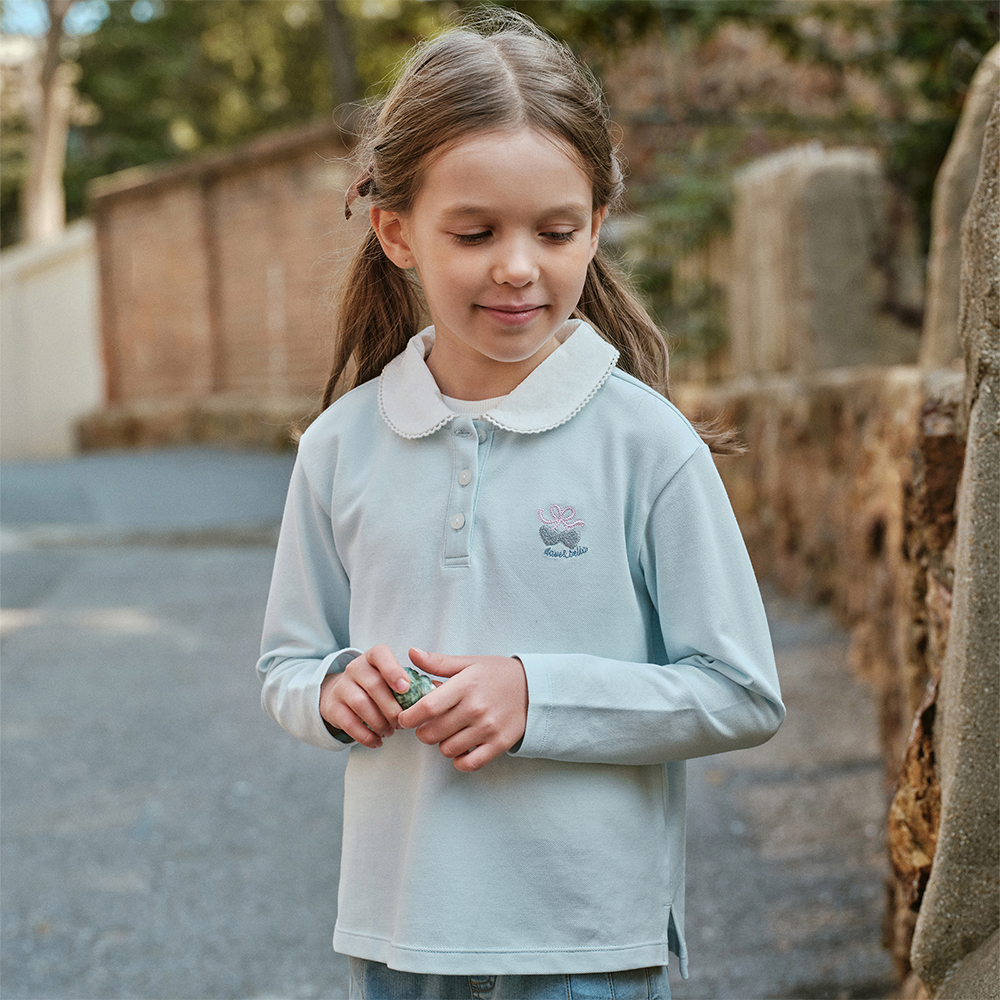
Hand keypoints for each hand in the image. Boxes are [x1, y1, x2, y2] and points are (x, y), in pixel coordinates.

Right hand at [319, 644, 412, 748]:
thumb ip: (414, 682)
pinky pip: (349, 723)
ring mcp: (342, 686)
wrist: (343, 695)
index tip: (406, 689)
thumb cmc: (378, 686)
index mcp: (374, 656)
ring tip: (390, 732)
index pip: (380, 654)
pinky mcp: (333, 707)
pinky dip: (365, 736)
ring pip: (361, 704)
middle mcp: (355, 667)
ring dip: (380, 723)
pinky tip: (377, 741)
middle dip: (392, 708)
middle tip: (402, 722)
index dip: (393, 670)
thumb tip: (437, 689)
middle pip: (374, 685)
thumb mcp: (392, 678)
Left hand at [397, 648, 527, 771]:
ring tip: (447, 733)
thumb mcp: (469, 663)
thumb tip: (411, 653)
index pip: (427, 707)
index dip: (408, 717)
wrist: (534, 688)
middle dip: (422, 732)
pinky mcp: (499, 744)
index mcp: (465, 685)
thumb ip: (438, 662)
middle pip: (432, 733)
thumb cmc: (496, 673)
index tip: (403, 719)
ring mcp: (488, 728)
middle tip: (426, 725)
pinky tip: (459, 748)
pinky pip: (469, 764)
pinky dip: (459, 760)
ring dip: (441, 744)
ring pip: (447, 749)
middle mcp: (476, 708)